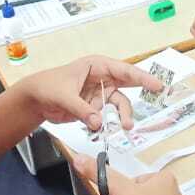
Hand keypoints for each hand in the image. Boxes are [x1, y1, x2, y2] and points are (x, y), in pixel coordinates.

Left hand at [22, 56, 161, 130]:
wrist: (34, 100)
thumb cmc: (47, 86)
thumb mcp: (64, 96)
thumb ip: (83, 110)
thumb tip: (98, 122)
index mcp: (96, 66)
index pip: (124, 70)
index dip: (142, 77)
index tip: (157, 84)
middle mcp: (102, 78)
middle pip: (128, 83)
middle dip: (143, 89)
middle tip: (160, 94)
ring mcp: (99, 92)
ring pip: (120, 103)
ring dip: (124, 115)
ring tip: (125, 126)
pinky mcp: (95, 106)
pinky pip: (108, 115)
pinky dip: (109, 123)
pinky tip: (103, 128)